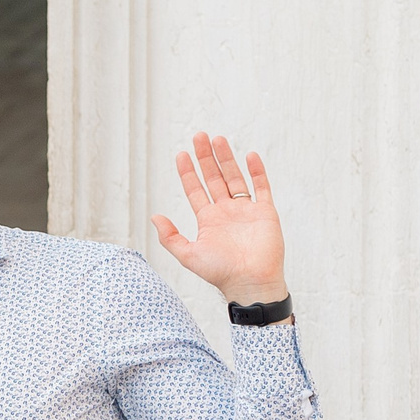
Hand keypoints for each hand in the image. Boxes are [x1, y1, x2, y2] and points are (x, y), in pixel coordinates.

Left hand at [153, 133, 288, 305]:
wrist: (249, 282)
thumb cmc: (219, 272)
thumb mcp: (188, 255)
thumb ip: (170, 237)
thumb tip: (154, 217)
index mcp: (208, 220)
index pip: (196, 190)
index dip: (188, 172)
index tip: (180, 155)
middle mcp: (226, 212)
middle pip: (214, 178)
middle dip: (206, 158)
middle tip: (198, 136)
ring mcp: (246, 210)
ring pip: (235, 178)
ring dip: (226, 159)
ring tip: (217, 139)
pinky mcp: (265, 212)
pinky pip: (262, 187)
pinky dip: (257, 172)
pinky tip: (249, 156)